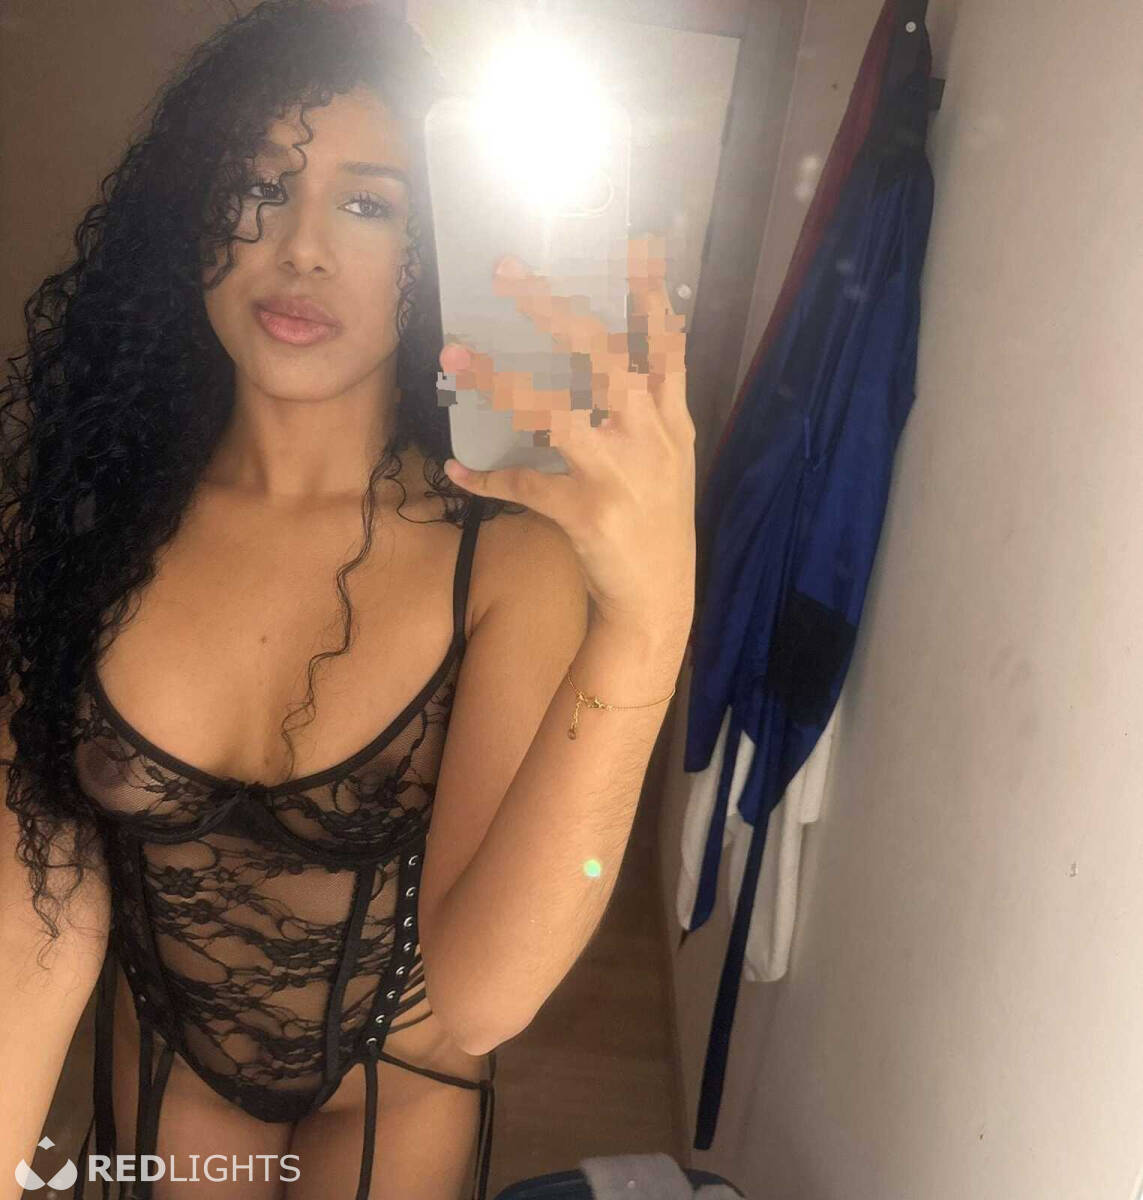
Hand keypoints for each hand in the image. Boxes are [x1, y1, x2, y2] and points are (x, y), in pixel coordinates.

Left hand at [439, 233, 695, 640]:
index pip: (665, 344)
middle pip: (602, 358)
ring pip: (553, 413)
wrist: (657, 599)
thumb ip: (649, 411)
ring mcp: (618, 474)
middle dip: (554, 310)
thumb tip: (614, 361)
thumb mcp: (668, 461)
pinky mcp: (586, 514)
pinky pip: (524, 486)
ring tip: (455, 356)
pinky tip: (456, 469)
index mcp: (670, 421)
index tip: (631, 242)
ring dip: (500, 381)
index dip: (648, 293)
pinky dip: (486, 477)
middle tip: (508, 273)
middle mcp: (649, 437)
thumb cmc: (657, 525)